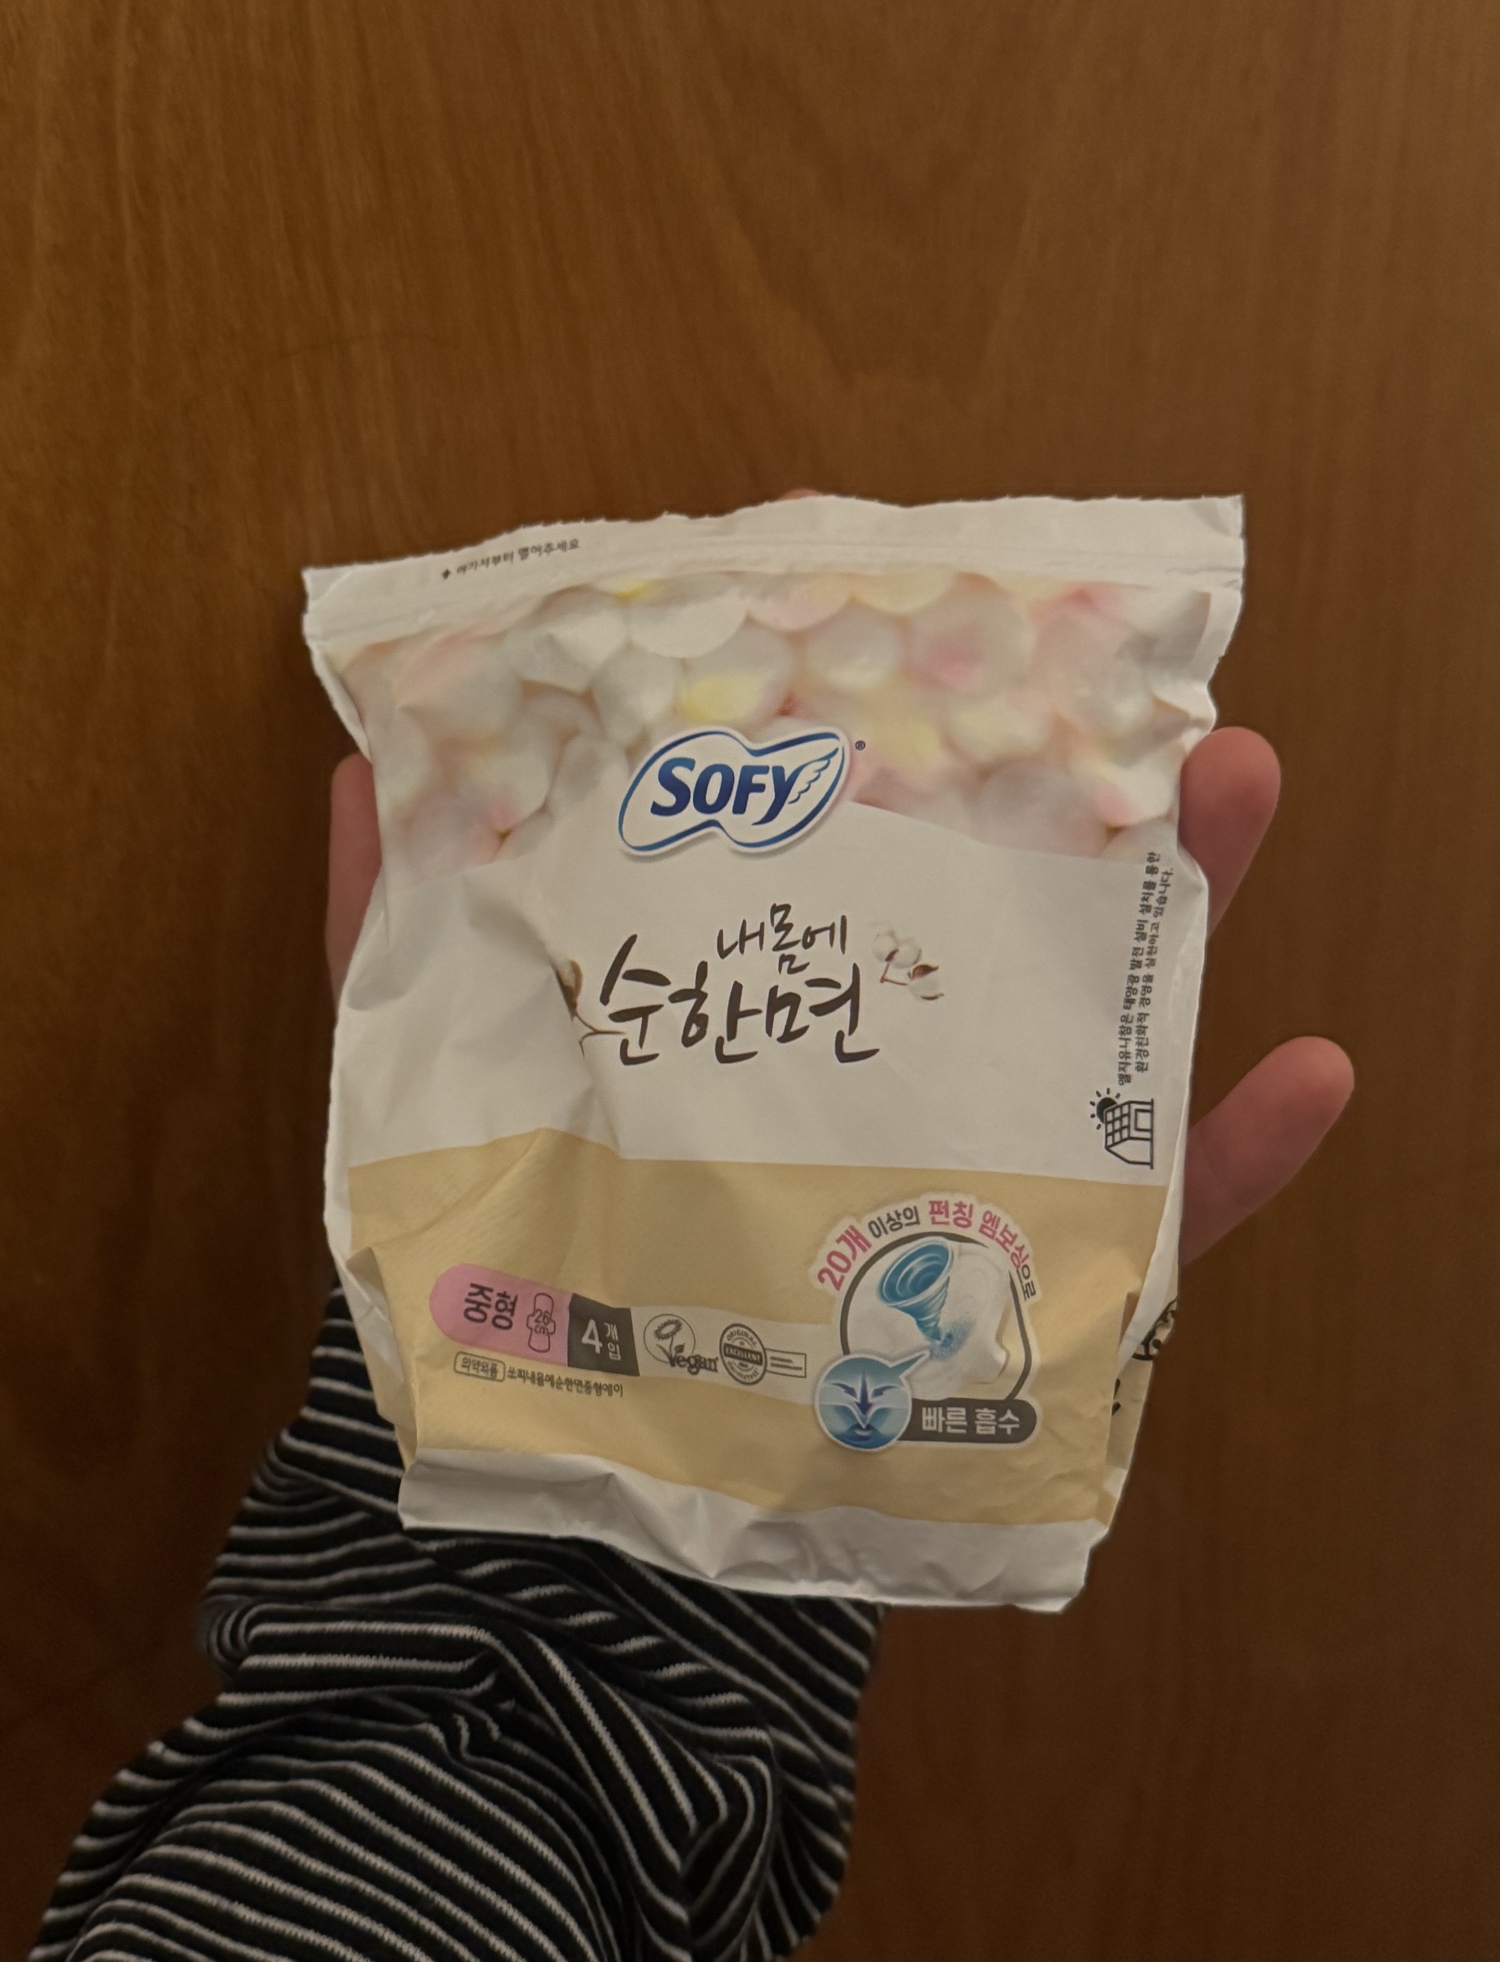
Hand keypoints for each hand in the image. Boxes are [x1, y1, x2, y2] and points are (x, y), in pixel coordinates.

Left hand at [326, 724, 1351, 1269]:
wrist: (571, 1547)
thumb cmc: (508, 1305)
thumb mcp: (430, 1108)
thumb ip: (397, 953)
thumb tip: (361, 776)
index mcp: (751, 1018)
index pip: (826, 858)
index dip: (879, 749)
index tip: (917, 635)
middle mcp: (867, 1075)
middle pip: (980, 920)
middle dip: (1053, 801)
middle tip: (1120, 692)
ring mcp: (956, 1183)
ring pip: (1089, 1039)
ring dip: (1178, 915)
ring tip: (1236, 787)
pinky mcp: (1023, 1313)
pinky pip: (1151, 1241)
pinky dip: (1230, 1161)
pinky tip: (1308, 1076)